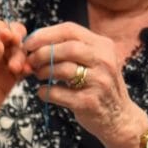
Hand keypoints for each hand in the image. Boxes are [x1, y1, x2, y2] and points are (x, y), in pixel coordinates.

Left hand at [0, 19, 26, 143]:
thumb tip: (0, 42)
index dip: (1, 28)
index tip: (8, 36)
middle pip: (8, 36)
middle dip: (16, 38)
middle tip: (18, 46)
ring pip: (17, 52)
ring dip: (21, 55)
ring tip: (16, 69)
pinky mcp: (8, 81)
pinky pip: (22, 69)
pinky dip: (27, 67)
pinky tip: (27, 72)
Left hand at [23, 22, 147, 147]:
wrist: (119, 117)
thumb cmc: (98, 86)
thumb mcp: (94, 61)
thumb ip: (71, 50)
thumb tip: (36, 44)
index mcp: (103, 45)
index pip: (70, 30)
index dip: (44, 34)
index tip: (28, 43)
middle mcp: (104, 60)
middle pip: (67, 47)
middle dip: (42, 53)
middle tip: (30, 61)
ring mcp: (99, 82)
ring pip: (64, 69)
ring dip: (43, 71)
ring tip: (38, 75)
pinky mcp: (89, 102)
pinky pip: (59, 93)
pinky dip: (45, 92)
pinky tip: (43, 92)